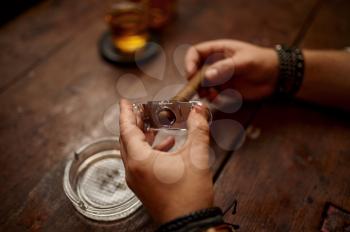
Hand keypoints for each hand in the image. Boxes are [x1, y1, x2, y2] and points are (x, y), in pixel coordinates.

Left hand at [119, 99, 213, 222]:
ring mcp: (136, 181)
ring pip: (133, 152)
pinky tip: (167, 146)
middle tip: (141, 110)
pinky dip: (149, 151)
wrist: (189, 226)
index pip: (127, 130)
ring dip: (142, 137)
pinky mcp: (143, 188)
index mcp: (140, 160)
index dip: (126, 113)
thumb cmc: (190, 195)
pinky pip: (139, 163)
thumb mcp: (197, 157)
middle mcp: (133, 170)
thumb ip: (198, 130)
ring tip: (154, 126)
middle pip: (127, 140)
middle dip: (134, 123)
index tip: (124, 101)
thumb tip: (199, 111)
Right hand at [185, 40, 278, 100]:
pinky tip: (217, 98)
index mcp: (218, 50)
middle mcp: (216, 63)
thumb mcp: (244, 62)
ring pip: (202, 84)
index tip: (190, 75)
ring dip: (202, 91)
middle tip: (199, 90)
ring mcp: (219, 76)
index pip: (196, 52)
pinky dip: (211, 97)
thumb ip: (226, 68)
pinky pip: (211, 93)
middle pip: (196, 70)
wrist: (277, 77)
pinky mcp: (225, 88)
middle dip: (195, 81)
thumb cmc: (262, 62)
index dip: (190, 62)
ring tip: (210, 96)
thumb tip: (207, 76)